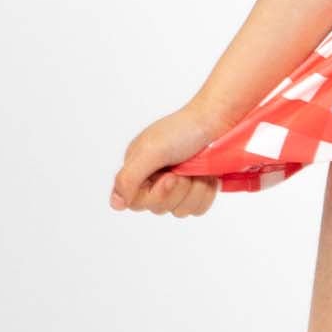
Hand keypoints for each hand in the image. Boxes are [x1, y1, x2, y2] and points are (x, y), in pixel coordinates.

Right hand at [110, 103, 225, 217]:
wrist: (216, 121)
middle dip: (179, 189)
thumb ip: (129, 177)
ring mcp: (177, 185)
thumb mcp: (151, 151)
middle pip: (160, 208)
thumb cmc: (183, 130)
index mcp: (138, 168)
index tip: (171, 177)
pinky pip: (198, 208)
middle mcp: (154, 178)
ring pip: (181, 210)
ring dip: (195, 189)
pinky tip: (208, 176)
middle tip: (185, 168)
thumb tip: (115, 204)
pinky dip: (206, 193)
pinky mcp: (196, 189)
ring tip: (198, 168)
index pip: (136, 202)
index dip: (156, 195)